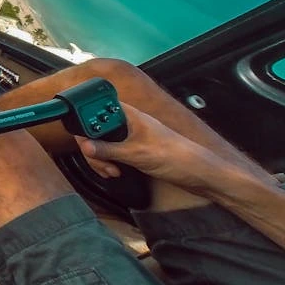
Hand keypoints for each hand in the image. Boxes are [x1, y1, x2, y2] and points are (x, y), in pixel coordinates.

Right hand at [74, 104, 225, 191]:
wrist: (199, 174)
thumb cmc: (176, 157)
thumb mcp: (137, 154)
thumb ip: (108, 150)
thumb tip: (85, 146)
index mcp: (130, 115)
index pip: (98, 109)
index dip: (87, 122)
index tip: (84, 139)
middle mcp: (129, 123)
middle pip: (97, 129)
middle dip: (93, 147)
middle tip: (101, 161)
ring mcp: (131, 137)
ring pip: (103, 143)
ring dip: (101, 158)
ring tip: (110, 170)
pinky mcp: (134, 150)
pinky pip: (113, 153)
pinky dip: (110, 162)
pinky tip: (115, 171)